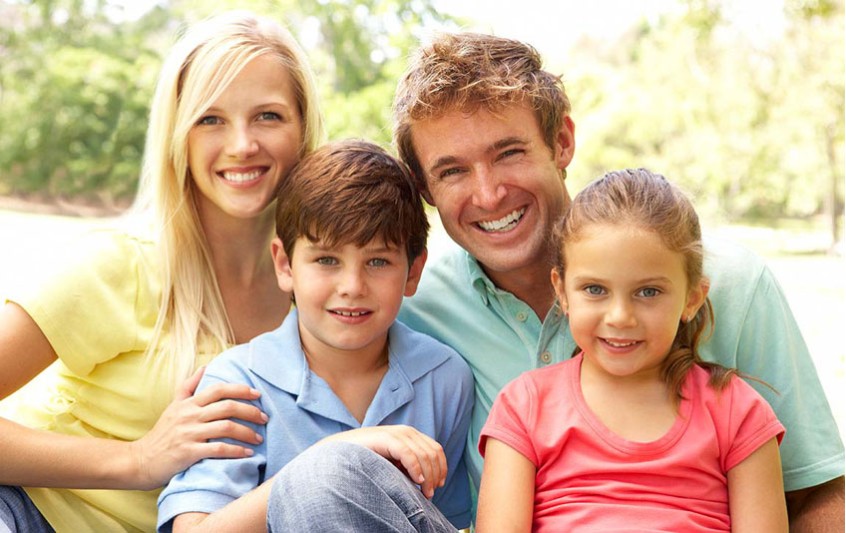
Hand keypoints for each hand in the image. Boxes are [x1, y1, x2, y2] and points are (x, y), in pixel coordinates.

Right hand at [130, 367, 267, 488]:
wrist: (140, 460)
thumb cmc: (162, 433)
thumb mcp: (173, 406)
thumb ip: (189, 387)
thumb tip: (205, 366)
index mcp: (189, 403)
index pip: (219, 389)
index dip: (241, 389)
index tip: (258, 394)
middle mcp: (190, 415)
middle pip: (227, 407)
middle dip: (251, 411)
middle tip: (265, 418)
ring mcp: (189, 434)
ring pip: (226, 427)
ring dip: (247, 432)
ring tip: (258, 438)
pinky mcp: (188, 453)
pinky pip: (218, 449)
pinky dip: (236, 451)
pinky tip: (247, 453)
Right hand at [322, 425, 446, 498]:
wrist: (341, 450)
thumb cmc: (367, 458)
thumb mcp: (393, 462)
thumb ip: (409, 466)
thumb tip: (426, 482)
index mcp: (410, 435)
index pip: (436, 449)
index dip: (441, 467)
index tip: (439, 485)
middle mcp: (407, 431)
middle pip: (432, 453)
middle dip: (435, 475)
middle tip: (430, 494)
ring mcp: (397, 433)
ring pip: (424, 455)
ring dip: (428, 476)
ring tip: (424, 492)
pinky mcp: (387, 439)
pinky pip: (409, 454)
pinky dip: (416, 469)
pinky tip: (416, 481)